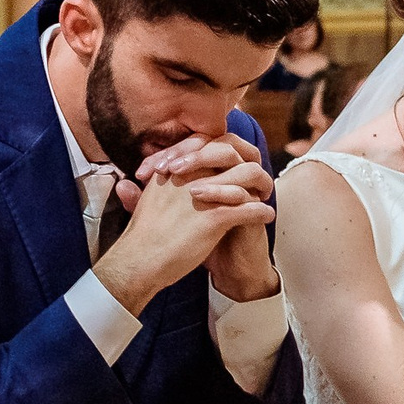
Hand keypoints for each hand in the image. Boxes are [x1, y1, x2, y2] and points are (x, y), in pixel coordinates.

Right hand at [94, 148, 273, 313]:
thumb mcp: (143, 201)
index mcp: (174, 168)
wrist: (139, 260)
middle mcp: (191, 174)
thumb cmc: (141, 236)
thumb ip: (149, 187)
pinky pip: (250, 208)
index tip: (234, 160)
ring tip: (266, 194)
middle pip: (230, 153)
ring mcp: (205, 194)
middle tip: (256, 175)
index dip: (223, 148)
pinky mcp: (215, 217)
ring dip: (261, 184)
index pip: (206, 142)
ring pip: (246, 176)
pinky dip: (262, 211)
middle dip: (247, 161)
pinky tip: (267, 216)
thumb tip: (136, 182)